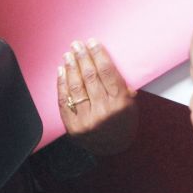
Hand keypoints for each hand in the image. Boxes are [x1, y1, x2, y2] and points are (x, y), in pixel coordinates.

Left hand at [57, 38, 138, 155]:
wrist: (115, 150)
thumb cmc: (123, 122)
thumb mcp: (130, 104)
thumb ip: (121, 85)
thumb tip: (105, 60)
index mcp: (120, 103)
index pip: (107, 72)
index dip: (98, 54)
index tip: (92, 42)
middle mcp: (103, 111)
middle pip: (90, 76)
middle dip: (82, 57)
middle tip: (77, 44)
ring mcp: (87, 120)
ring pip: (76, 87)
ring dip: (71, 67)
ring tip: (68, 54)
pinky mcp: (74, 127)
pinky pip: (64, 101)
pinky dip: (61, 84)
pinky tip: (61, 71)